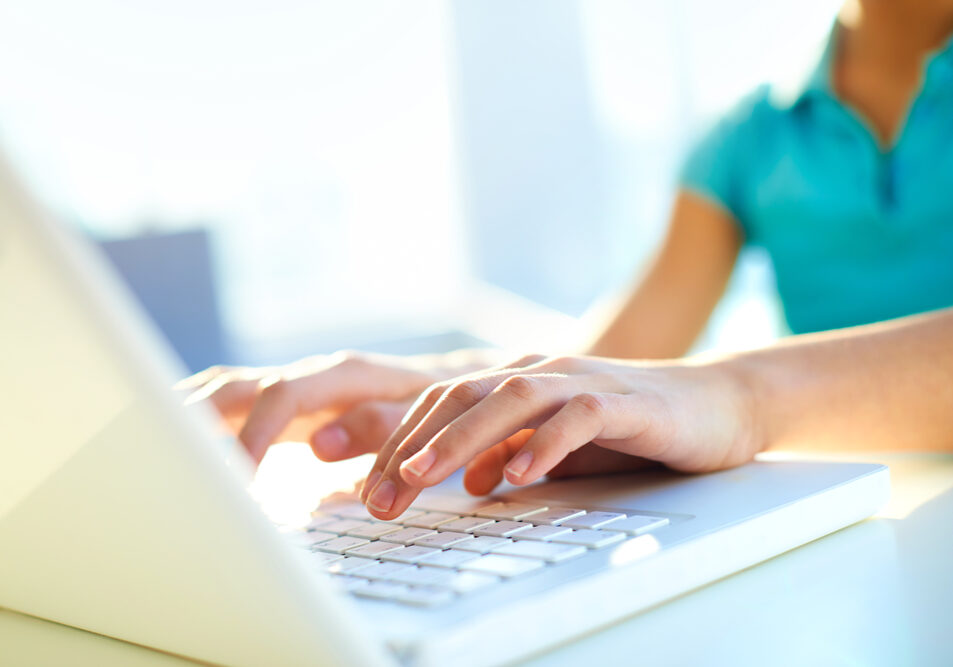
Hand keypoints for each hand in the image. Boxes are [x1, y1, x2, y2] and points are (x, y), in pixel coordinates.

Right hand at [177, 351, 446, 463]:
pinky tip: (168, 441)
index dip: (254, 436)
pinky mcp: (281, 406)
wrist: (446, 386)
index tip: (235, 481)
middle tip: (160, 460)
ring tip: (140, 442)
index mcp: (341, 375)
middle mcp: (308, 375)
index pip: (282, 396)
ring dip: (184, 413)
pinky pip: (230, 406)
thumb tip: (320, 443)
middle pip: (237, 386)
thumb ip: (376, 427)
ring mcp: (291, 387)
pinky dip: (196, 419)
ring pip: (224, 390)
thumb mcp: (419, 416)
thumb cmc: (434, 407)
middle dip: (195, 419)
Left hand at [360, 354, 759, 518]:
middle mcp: (542, 372)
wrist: (714, 404)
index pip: (441, 405)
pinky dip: (545, 444)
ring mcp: (583, 382)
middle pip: (461, 398)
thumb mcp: (559, 445)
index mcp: (516, 380)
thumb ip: (514, 453)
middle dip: (413, 447)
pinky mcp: (626, 402)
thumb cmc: (630, 426)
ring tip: (426, 476)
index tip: (368, 491)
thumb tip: (470, 482)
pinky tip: (520, 474)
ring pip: (510, 399)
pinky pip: (579, 417)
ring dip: (463, 438)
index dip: (399, 444)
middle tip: (379, 496)